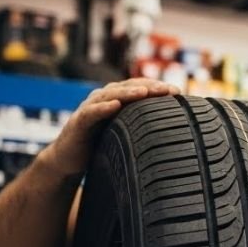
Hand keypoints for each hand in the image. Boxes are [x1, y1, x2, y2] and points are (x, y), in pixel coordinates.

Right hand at [41, 78, 179, 179]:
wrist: (68, 159)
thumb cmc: (100, 144)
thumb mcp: (125, 133)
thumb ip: (143, 127)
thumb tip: (176, 132)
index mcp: (117, 100)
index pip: (139, 87)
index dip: (157, 87)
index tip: (178, 91)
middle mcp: (103, 99)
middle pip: (129, 87)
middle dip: (149, 86)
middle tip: (168, 89)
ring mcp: (90, 108)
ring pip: (111, 95)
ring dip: (128, 93)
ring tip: (145, 92)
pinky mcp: (78, 122)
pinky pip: (91, 112)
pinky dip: (103, 108)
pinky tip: (115, 106)